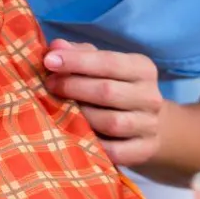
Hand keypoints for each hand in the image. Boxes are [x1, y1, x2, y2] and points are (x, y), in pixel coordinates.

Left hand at [43, 39, 163, 165]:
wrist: (148, 123)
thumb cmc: (116, 87)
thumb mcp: (103, 65)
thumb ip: (80, 54)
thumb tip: (55, 47)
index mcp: (142, 68)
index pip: (109, 61)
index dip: (77, 61)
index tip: (49, 60)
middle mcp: (150, 96)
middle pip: (107, 91)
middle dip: (73, 87)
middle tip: (49, 85)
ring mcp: (149, 125)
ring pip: (111, 122)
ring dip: (81, 116)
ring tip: (60, 110)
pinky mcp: (144, 150)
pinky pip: (114, 151)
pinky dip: (93, 144)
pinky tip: (76, 135)